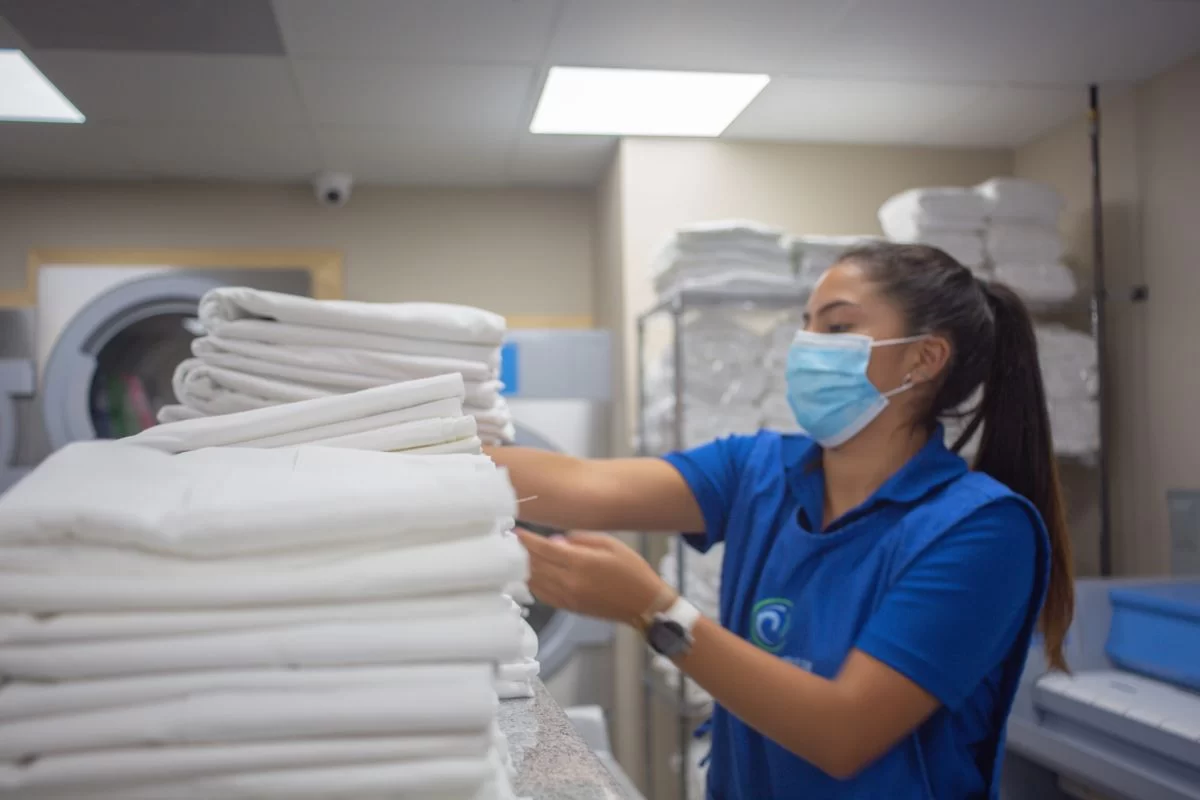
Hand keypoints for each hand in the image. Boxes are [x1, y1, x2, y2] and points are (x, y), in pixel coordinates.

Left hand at [514, 529, 669, 624]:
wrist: (645, 604)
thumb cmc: (632, 570)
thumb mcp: (610, 544)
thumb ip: (580, 539)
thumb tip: (555, 541)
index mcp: (581, 563)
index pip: (543, 549)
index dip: (526, 540)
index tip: (515, 531)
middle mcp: (570, 582)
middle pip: (535, 565)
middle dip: (521, 552)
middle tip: (509, 541)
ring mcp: (568, 597)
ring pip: (535, 582)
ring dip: (524, 568)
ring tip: (517, 556)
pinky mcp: (570, 608)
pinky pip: (543, 595)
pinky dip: (534, 583)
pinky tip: (531, 574)